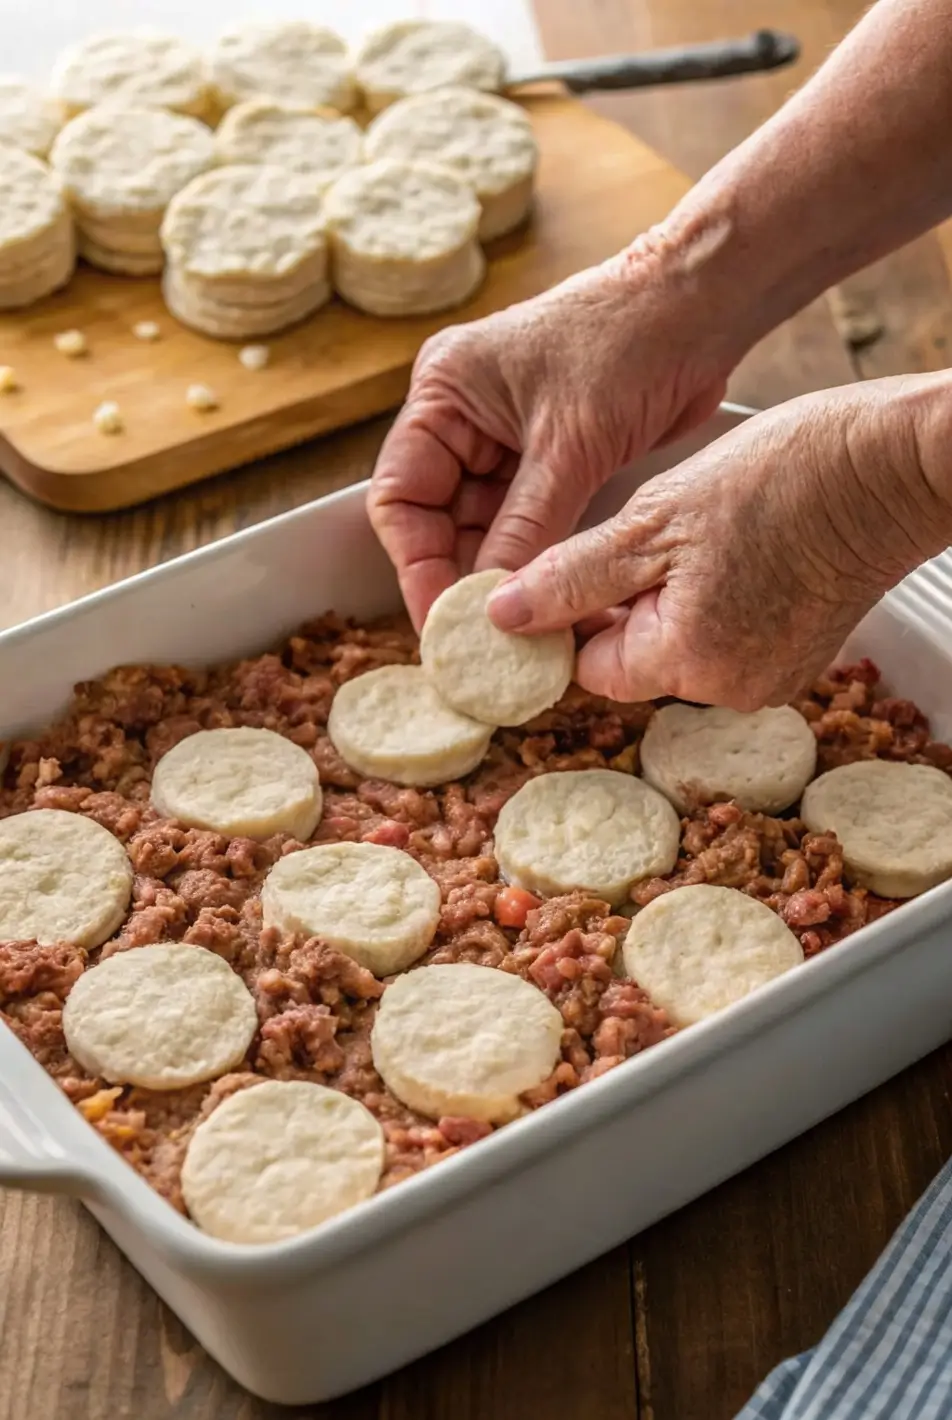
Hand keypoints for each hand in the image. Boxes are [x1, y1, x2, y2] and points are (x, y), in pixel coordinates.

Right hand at [368, 238, 737, 629]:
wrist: (702, 305)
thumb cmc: (629, 341)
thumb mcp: (570, 446)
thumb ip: (525, 527)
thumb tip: (494, 604)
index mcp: (444, 393)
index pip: (401, 495)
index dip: (416, 563)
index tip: (441, 619)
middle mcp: (464, 418)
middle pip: (437, 519)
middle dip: (458, 578)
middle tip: (479, 640)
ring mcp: (505, 440)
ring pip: (482, 528)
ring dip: (498, 577)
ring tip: (516, 633)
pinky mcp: (549, 459)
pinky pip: (525, 525)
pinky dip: (532, 561)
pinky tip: (545, 602)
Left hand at [487, 377, 951, 708]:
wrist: (899, 463)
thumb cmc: (784, 476)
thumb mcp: (654, 519)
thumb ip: (572, 576)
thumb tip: (503, 616)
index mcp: (688, 661)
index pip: (589, 665)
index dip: (575, 615)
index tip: (579, 565)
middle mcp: (732, 690)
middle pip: (637, 660)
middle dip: (629, 601)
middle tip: (655, 532)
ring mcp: (773, 677)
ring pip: (683, 647)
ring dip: (673, 597)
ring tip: (705, 533)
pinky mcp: (801, 656)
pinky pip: (730, 638)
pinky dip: (719, 601)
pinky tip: (739, 548)